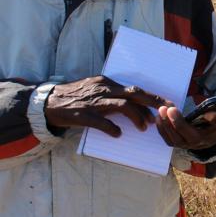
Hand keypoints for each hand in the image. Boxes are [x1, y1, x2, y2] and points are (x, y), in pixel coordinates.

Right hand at [45, 76, 171, 137]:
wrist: (49, 101)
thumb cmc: (75, 95)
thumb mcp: (95, 87)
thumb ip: (112, 92)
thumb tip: (133, 102)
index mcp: (107, 82)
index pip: (134, 89)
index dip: (151, 97)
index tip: (166, 103)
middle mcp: (104, 90)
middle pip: (134, 94)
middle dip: (152, 103)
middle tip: (164, 113)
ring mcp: (94, 102)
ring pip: (123, 106)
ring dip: (137, 117)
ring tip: (144, 128)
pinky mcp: (84, 115)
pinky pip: (102, 123)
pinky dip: (112, 129)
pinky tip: (118, 134)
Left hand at [155, 103, 215, 149]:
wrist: (211, 134)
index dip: (214, 120)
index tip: (208, 113)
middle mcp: (204, 141)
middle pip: (192, 137)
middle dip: (179, 124)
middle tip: (171, 109)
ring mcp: (191, 145)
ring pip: (178, 140)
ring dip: (167, 126)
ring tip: (162, 111)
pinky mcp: (180, 144)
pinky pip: (170, 140)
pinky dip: (162, 130)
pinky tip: (159, 118)